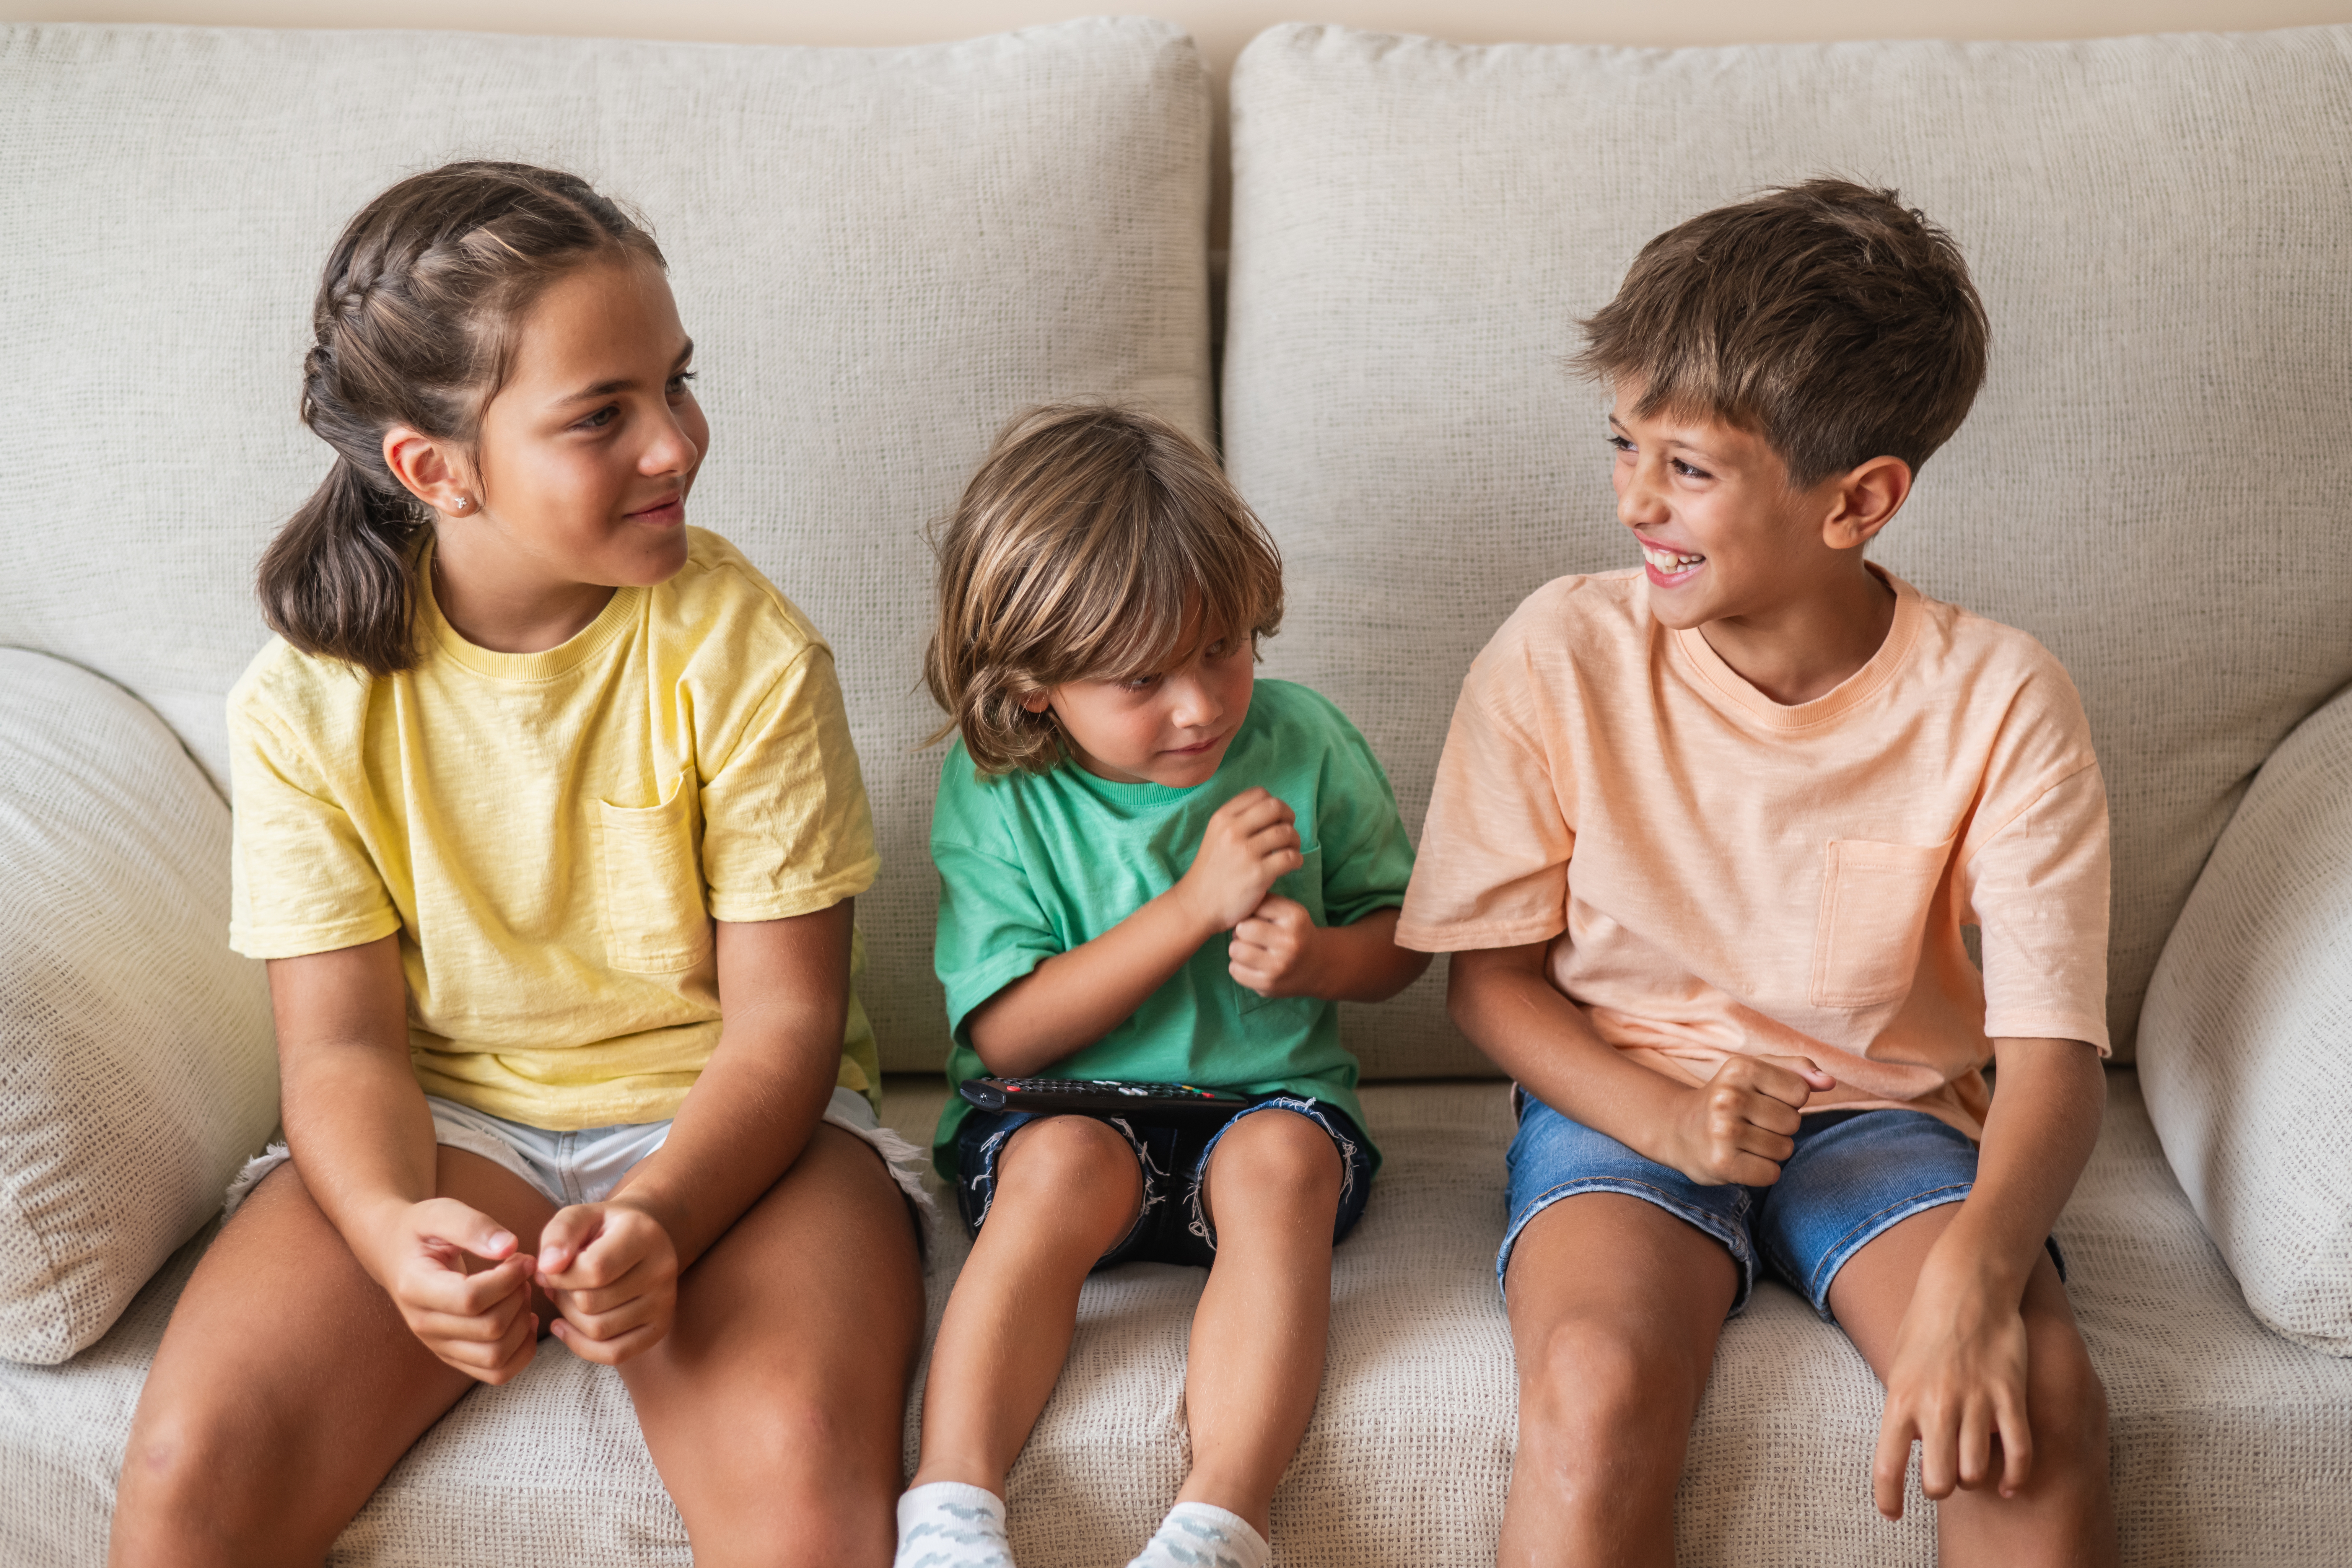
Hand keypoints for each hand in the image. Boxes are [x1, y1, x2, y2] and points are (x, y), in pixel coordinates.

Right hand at [378, 1198, 539, 1384]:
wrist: (395, 1252)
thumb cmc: (421, 1230)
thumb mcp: (441, 1212)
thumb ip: (474, 1225)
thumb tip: (509, 1247)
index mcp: (416, 1288)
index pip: (471, 1299)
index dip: (508, 1279)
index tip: (522, 1257)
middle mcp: (423, 1324)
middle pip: (489, 1329)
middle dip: (519, 1297)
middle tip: (523, 1271)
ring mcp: (437, 1345)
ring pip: (495, 1357)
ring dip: (522, 1324)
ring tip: (522, 1292)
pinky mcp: (452, 1355)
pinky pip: (496, 1372)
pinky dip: (521, 1351)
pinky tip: (525, 1319)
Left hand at [533, 1199, 679, 1365]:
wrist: (640, 1238)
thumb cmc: (602, 1229)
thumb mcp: (577, 1217)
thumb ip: (558, 1234)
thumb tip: (547, 1268)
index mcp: (644, 1234)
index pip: (594, 1269)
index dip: (559, 1275)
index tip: (548, 1268)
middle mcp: (662, 1269)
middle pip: (592, 1303)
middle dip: (562, 1295)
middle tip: (557, 1283)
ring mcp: (664, 1302)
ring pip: (599, 1330)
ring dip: (569, 1317)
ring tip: (566, 1297)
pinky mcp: (659, 1327)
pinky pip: (614, 1354)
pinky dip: (581, 1346)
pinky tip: (565, 1325)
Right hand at [1175, 788, 1301, 933]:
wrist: (1197, 905)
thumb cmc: (1212, 871)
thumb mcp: (1216, 836)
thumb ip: (1238, 820)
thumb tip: (1271, 809)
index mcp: (1222, 818)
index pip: (1259, 793)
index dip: (1274, 803)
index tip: (1276, 819)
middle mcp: (1232, 831)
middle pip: (1275, 807)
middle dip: (1288, 817)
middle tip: (1288, 833)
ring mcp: (1245, 852)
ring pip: (1286, 832)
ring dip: (1295, 841)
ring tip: (1290, 850)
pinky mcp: (1257, 874)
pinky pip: (1290, 857)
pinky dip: (1297, 860)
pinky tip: (1292, 865)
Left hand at [1229, 894, 1323, 997]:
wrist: (1317, 966)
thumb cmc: (1294, 933)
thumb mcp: (1288, 911)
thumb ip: (1264, 902)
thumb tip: (1232, 905)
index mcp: (1295, 918)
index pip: (1254, 906)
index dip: (1250, 912)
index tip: (1257, 918)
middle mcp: (1290, 942)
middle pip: (1242, 928)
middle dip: (1241, 930)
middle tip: (1249, 935)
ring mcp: (1279, 966)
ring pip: (1235, 950)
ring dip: (1237, 948)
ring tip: (1249, 949)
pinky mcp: (1268, 985)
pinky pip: (1235, 970)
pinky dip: (1238, 966)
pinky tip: (1251, 964)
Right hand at [1660, 1054, 1835, 1185]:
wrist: (1679, 1130)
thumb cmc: (1728, 1098)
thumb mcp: (1756, 1072)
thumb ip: (1796, 1070)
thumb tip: (1829, 1082)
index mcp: (1739, 1068)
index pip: (1800, 1092)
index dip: (1788, 1100)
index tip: (1762, 1100)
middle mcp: (1728, 1097)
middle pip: (1793, 1122)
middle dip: (1779, 1127)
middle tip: (1750, 1123)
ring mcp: (1723, 1131)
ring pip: (1784, 1149)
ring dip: (1770, 1150)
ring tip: (1744, 1141)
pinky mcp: (1722, 1163)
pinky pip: (1771, 1174)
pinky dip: (1762, 1171)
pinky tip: (1741, 1159)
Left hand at [1872, 1254, 2033, 1517]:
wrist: (1966, 1287)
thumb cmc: (1927, 1326)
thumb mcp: (1900, 1366)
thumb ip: (1905, 1406)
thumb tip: (1911, 1445)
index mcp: (1901, 1399)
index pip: (1888, 1464)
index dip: (1888, 1498)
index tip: (1892, 1513)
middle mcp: (1935, 1406)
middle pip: (1938, 1481)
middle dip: (1941, 1489)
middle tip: (1943, 1478)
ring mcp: (1975, 1402)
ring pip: (1974, 1473)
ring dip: (1973, 1479)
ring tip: (1972, 1469)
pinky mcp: (2009, 1396)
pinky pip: (2018, 1454)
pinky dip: (2016, 1477)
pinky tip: (2011, 1485)